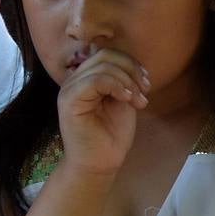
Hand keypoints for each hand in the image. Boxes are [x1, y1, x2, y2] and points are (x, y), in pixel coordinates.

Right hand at [57, 48, 148, 175]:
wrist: (101, 162)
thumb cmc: (112, 133)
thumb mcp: (123, 99)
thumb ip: (123, 79)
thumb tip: (134, 62)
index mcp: (86, 77)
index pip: (107, 53)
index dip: (130, 62)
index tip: (146, 81)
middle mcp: (75, 79)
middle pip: (106, 55)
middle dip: (132, 70)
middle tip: (145, 91)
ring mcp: (69, 89)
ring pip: (102, 66)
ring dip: (128, 82)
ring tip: (138, 101)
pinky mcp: (69, 101)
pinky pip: (94, 80)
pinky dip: (117, 86)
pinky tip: (127, 100)